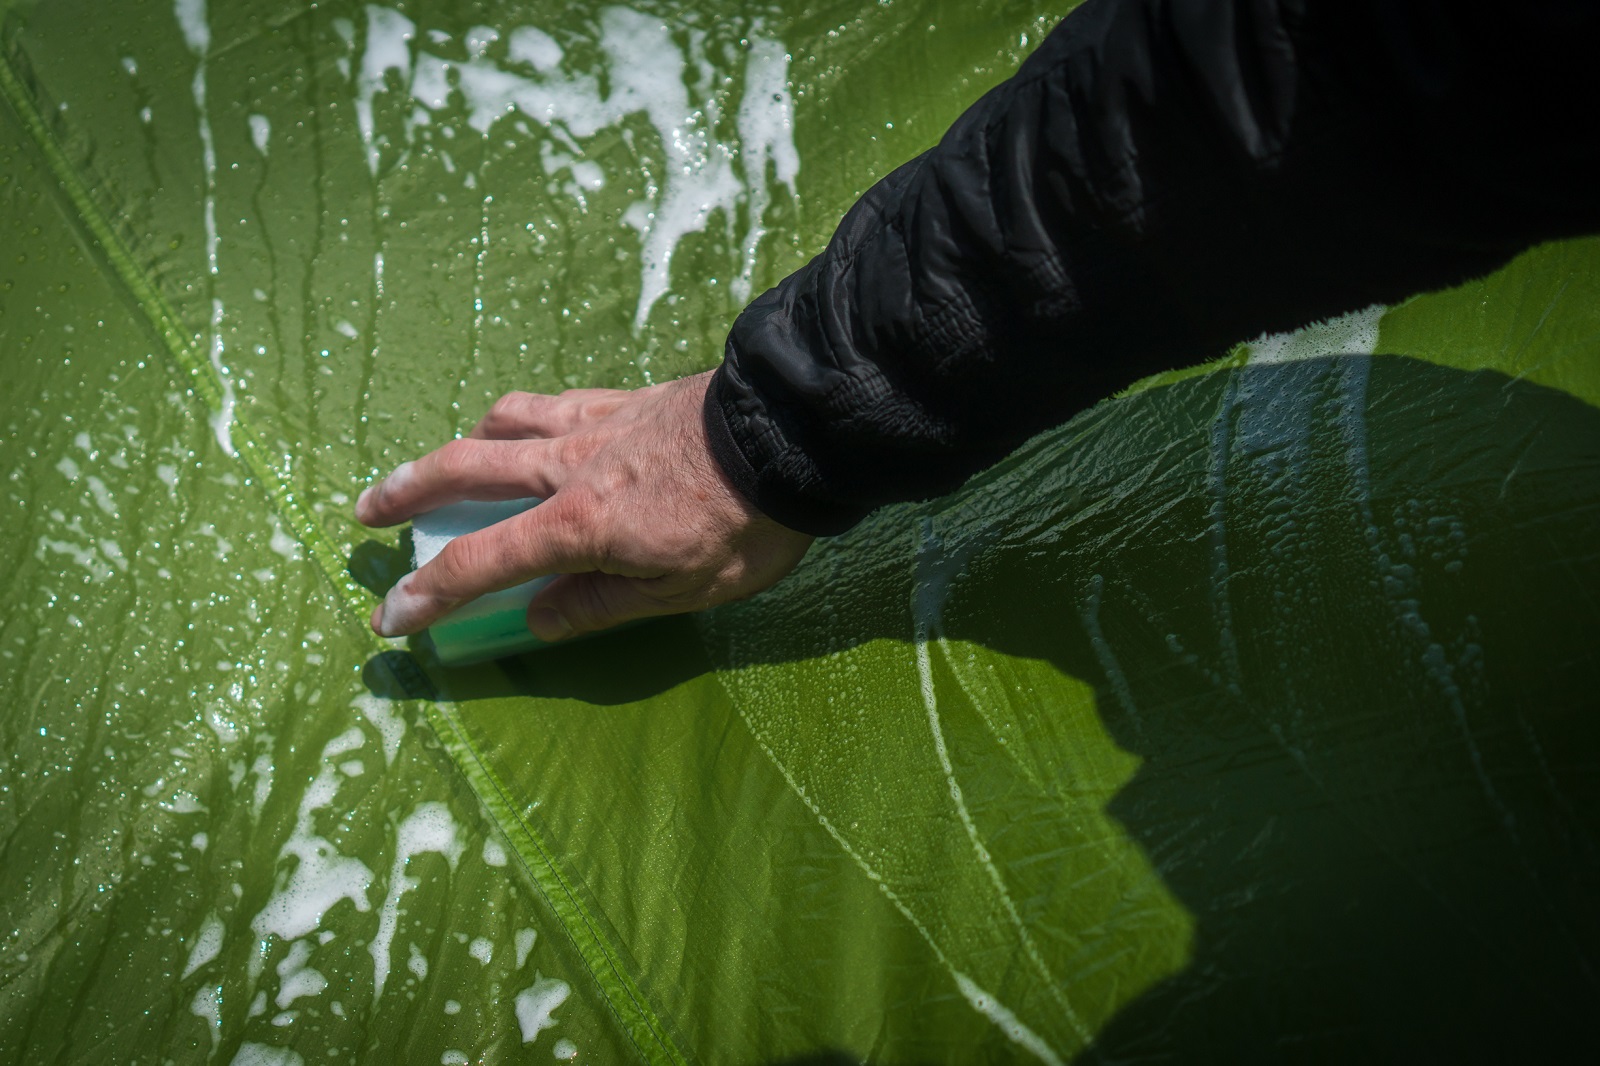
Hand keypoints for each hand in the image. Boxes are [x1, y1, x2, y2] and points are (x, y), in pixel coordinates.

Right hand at [354, 371, 812, 641]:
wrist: (795, 433)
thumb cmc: (746, 524)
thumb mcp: (680, 592)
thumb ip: (601, 606)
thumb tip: (537, 620)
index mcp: (577, 523)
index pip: (479, 563)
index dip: (427, 595)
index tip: (387, 617)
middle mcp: (569, 464)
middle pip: (465, 468)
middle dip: (408, 491)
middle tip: (368, 510)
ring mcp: (596, 421)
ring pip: (504, 421)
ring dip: (459, 441)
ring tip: (445, 460)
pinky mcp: (626, 397)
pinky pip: (553, 402)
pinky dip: (520, 416)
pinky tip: (529, 425)